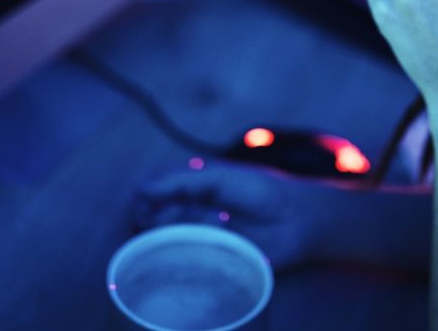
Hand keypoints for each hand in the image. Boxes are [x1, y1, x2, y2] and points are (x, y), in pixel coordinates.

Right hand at [131, 161, 318, 268]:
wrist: (296, 220)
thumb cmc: (261, 191)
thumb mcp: (220, 177)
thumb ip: (181, 181)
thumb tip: (141, 187)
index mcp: (190, 190)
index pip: (151, 195)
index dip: (145, 199)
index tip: (146, 201)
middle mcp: (190, 215)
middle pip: (155, 219)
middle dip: (167, 215)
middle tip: (191, 210)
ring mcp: (200, 238)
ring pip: (171, 238)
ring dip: (191, 227)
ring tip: (222, 220)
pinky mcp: (211, 260)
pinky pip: (188, 260)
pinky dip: (196, 250)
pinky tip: (221, 236)